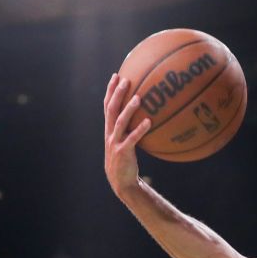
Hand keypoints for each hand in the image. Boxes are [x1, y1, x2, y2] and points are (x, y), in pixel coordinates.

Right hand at [103, 73, 151, 194]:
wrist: (121, 182)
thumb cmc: (126, 161)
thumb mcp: (125, 143)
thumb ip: (130, 129)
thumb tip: (147, 116)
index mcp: (109, 129)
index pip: (107, 105)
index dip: (110, 90)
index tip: (116, 75)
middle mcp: (110, 133)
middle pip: (111, 109)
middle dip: (117, 93)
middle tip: (126, 80)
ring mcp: (115, 142)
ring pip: (120, 122)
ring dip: (129, 109)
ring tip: (138, 97)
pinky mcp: (123, 152)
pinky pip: (132, 139)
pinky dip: (140, 130)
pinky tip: (149, 121)